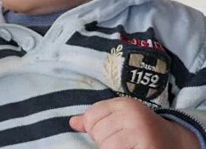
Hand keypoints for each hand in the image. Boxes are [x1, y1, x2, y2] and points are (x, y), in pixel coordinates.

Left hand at [69, 97, 199, 148]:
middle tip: (121, 141)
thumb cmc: (141, 129)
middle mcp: (133, 115)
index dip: (94, 127)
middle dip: (104, 141)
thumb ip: (96, 118)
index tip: (109, 131)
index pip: (91, 116)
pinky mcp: (147, 147)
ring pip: (106, 146)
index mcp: (125, 104)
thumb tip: (72, 123)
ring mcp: (141, 133)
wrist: (175, 140)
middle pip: (97, 132)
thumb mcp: (120, 117)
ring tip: (126, 146)